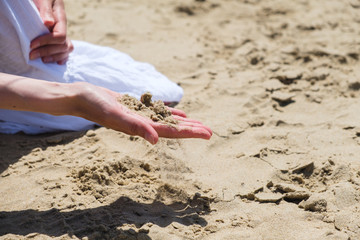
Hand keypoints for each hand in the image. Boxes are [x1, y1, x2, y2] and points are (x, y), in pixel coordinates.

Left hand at [30, 0, 72, 64]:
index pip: (60, 36)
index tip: (32, 45)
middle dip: (48, 52)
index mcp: (61, 19)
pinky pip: (66, 50)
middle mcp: (63, 28)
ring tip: (42, 60)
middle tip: (32, 55)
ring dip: (55, 57)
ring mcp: (62, 33)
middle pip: (63, 46)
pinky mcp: (58, 37)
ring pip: (66, 50)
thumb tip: (48, 23)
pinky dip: (62, 57)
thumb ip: (46, 9)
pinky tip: (56, 62)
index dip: (46, 42)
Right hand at [73, 83, 211, 143]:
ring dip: (183, 122)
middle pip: (173, 128)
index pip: (172, 132)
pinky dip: (169, 112)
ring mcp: (140, 115)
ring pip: (167, 119)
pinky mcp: (136, 107)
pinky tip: (179, 112)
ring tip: (199, 123)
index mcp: (142, 128)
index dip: (191, 133)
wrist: (81, 97)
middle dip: (192, 129)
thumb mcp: (116, 114)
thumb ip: (135, 126)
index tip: (208, 134)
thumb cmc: (95, 106)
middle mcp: (143, 124)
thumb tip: (156, 140)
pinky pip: (157, 110)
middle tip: (210, 131)